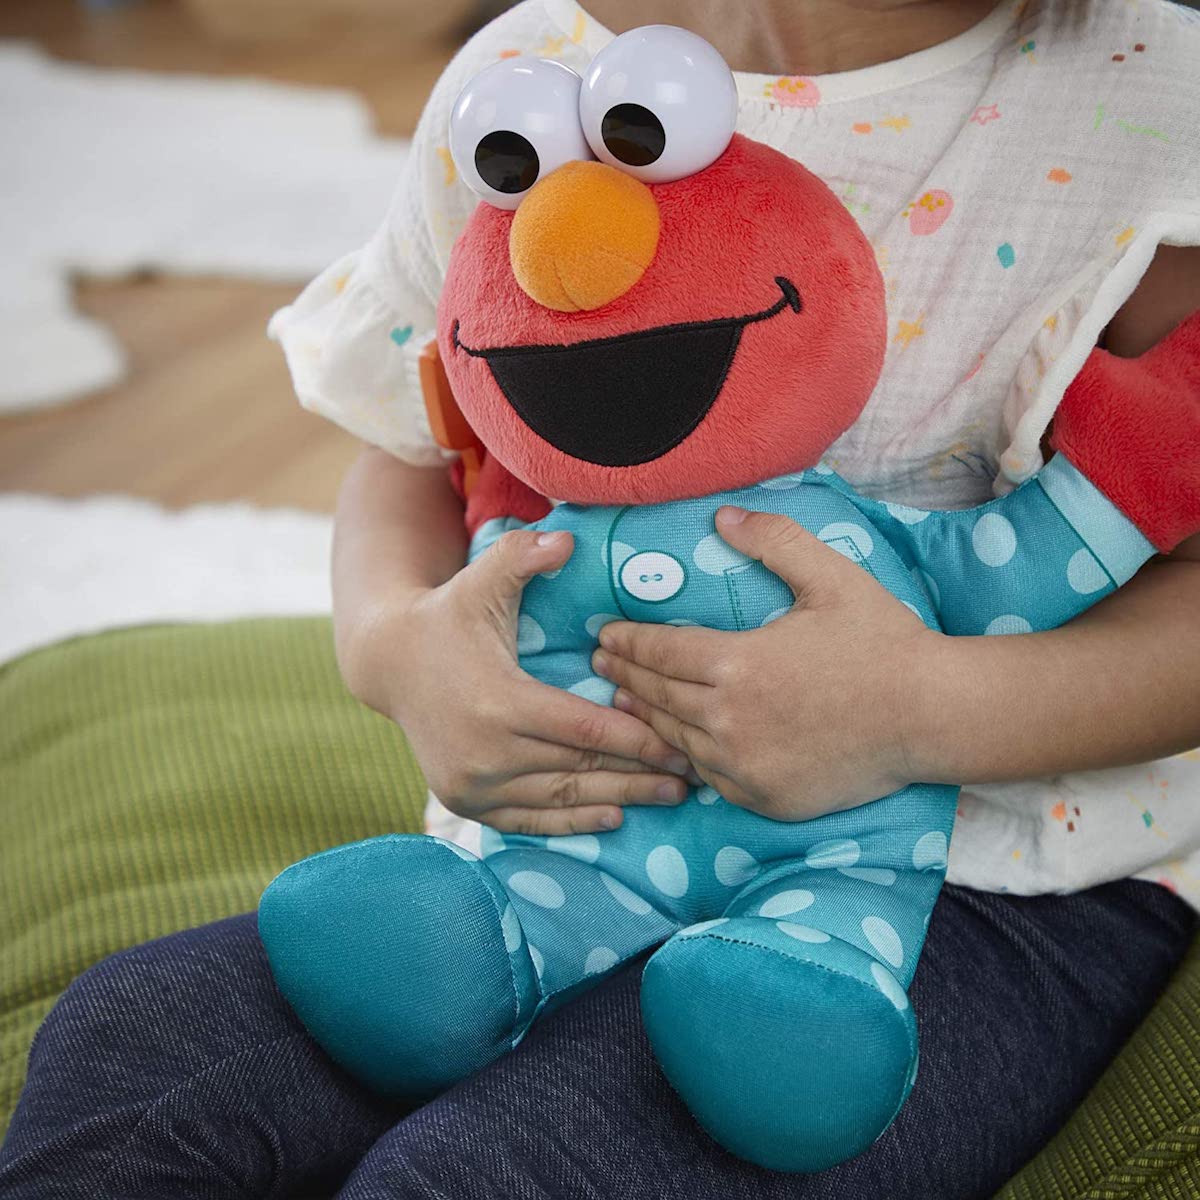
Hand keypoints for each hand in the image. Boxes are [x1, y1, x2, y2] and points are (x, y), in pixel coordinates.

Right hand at [341, 527, 690, 835]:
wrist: (390, 663)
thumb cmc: (449, 617)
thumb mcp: (481, 580)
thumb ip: (523, 556)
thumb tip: (566, 539)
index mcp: (498, 702)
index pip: (584, 728)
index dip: (638, 739)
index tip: (680, 743)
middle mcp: (484, 752)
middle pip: (580, 769)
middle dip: (640, 775)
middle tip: (690, 778)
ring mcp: (471, 784)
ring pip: (561, 799)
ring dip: (618, 801)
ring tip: (667, 797)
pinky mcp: (464, 801)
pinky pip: (530, 820)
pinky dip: (573, 823)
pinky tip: (613, 818)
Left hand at [591, 506, 945, 819]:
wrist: (931, 716)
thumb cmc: (881, 642)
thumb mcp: (830, 577)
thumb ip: (773, 540)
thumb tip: (722, 516)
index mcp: (736, 664)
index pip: (659, 651)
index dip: (627, 641)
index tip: (605, 634)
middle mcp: (729, 720)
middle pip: (657, 695)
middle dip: (624, 674)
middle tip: (602, 662)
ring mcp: (744, 765)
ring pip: (675, 738)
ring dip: (645, 715)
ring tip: (624, 699)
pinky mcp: (762, 797)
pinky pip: (708, 775)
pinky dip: (686, 755)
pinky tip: (676, 741)